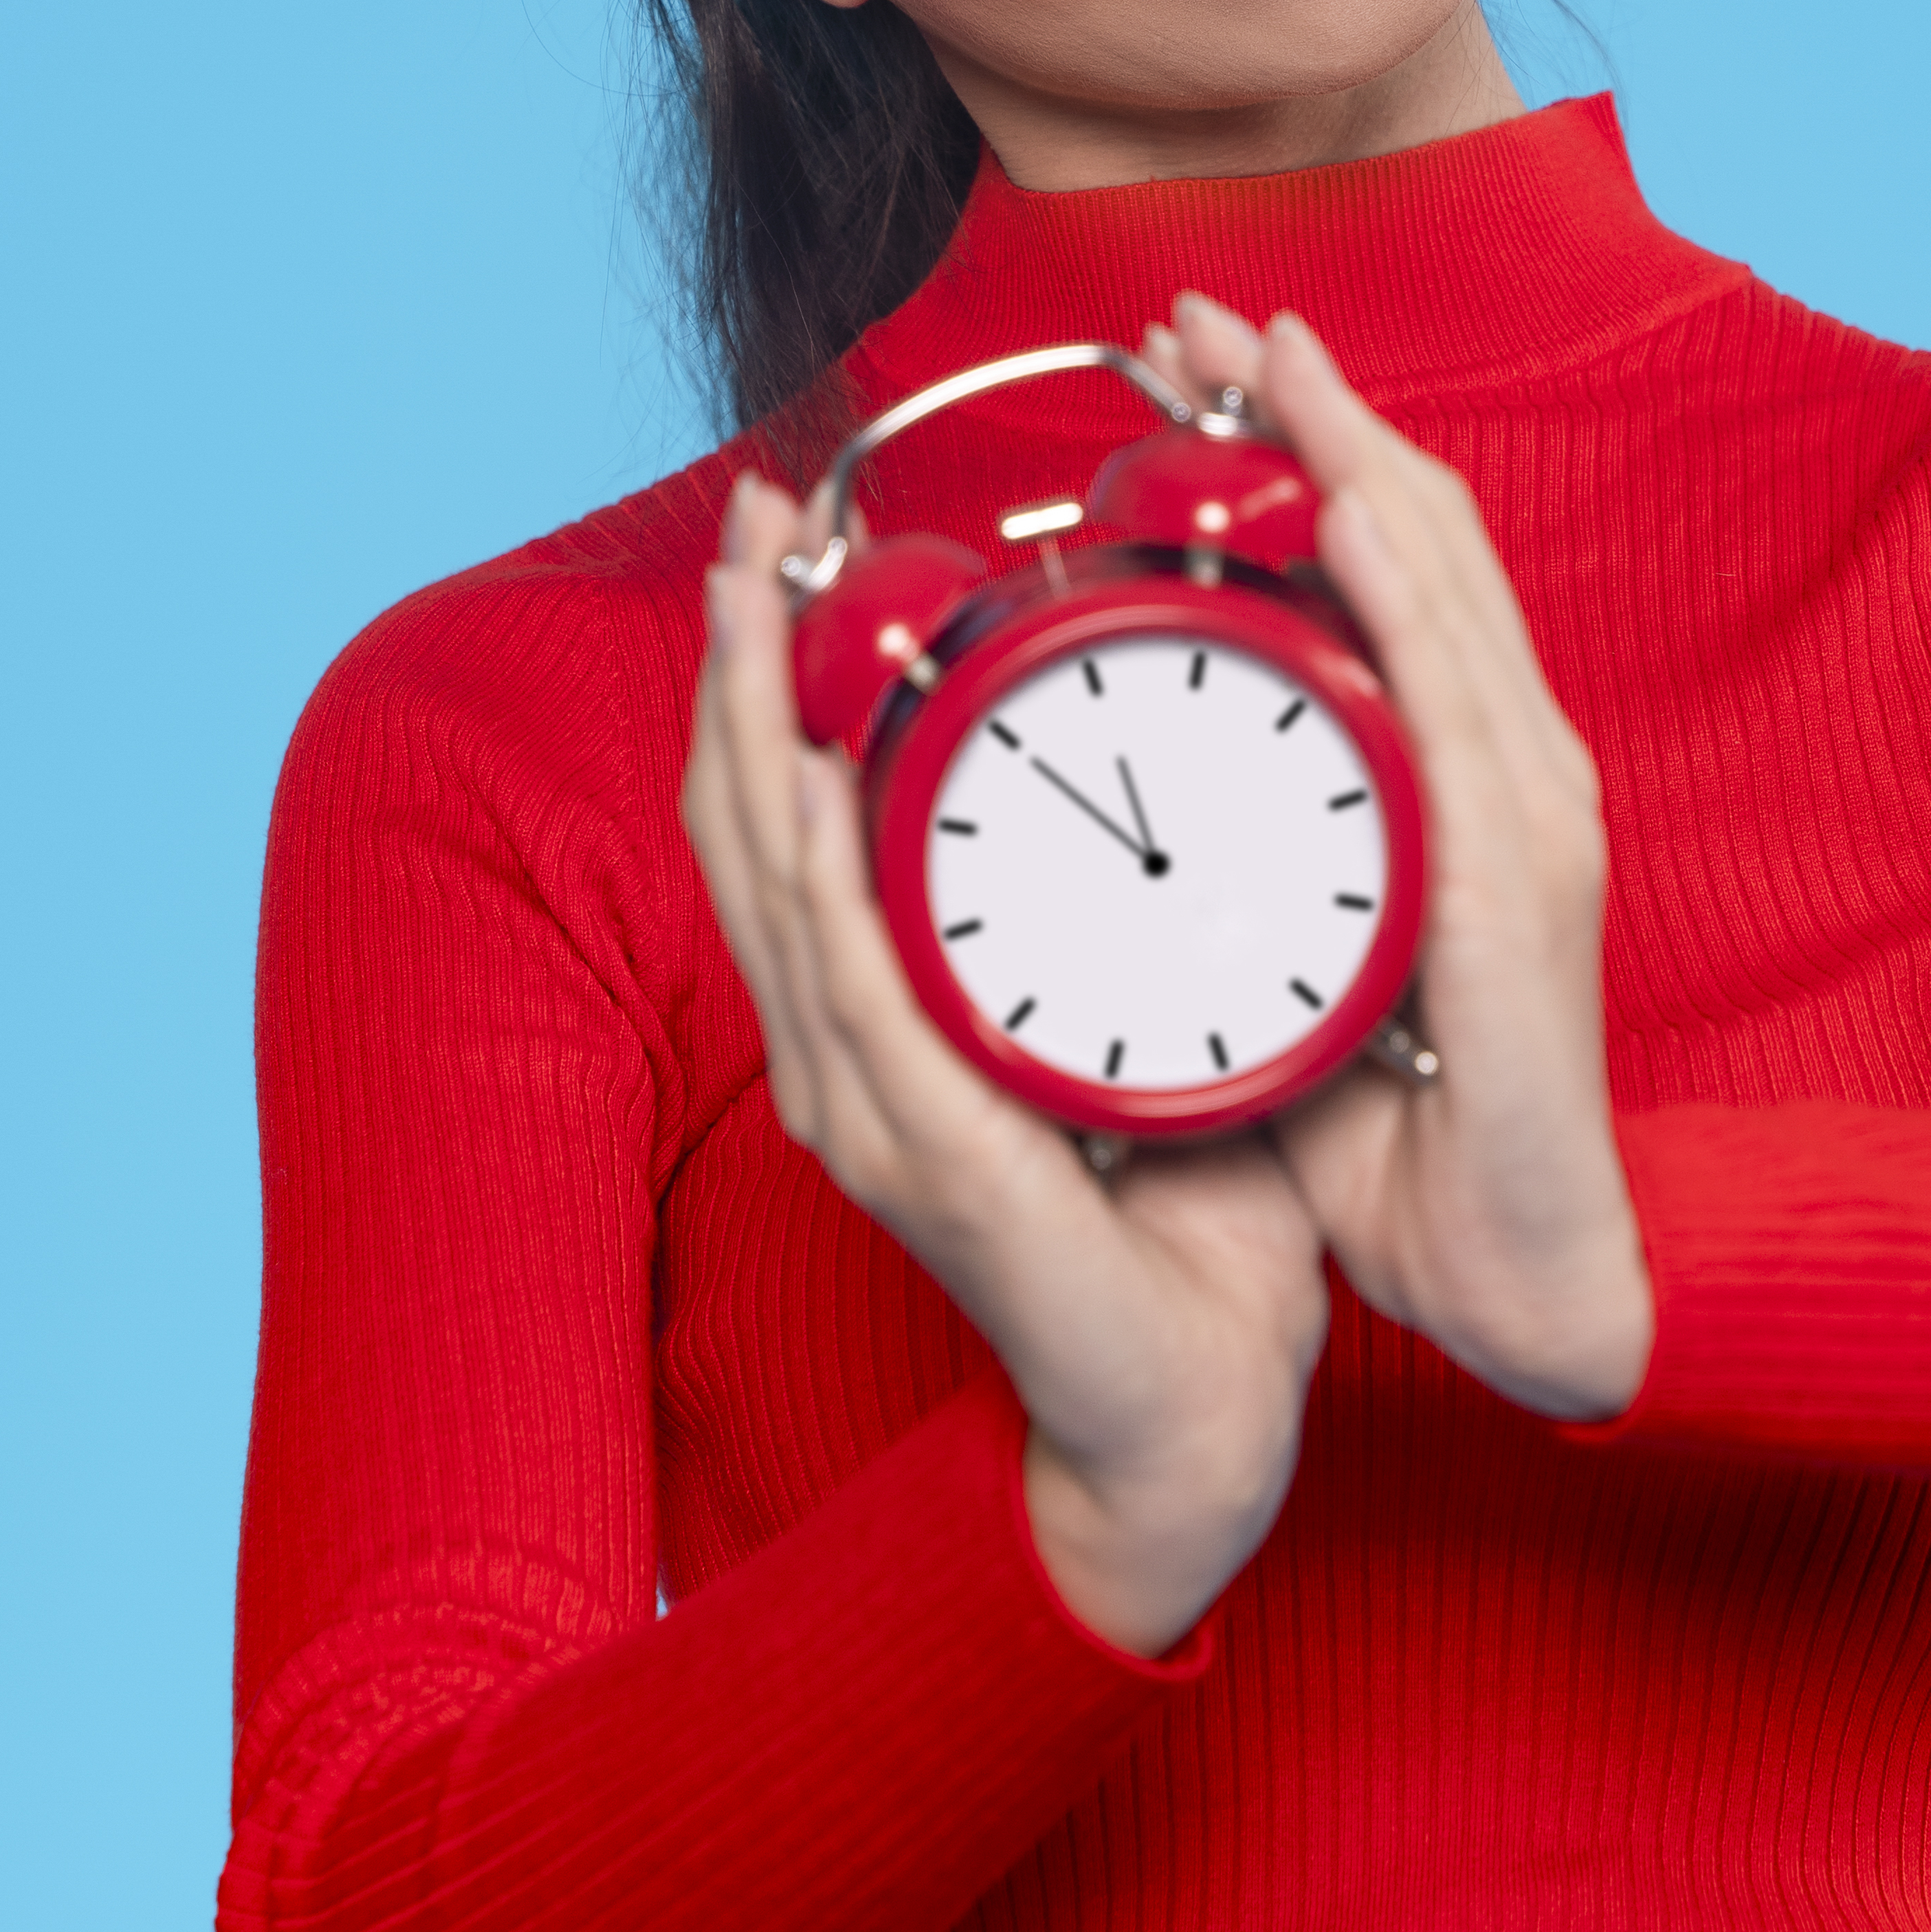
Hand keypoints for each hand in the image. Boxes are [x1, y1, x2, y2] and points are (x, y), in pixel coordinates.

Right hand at [683, 475, 1332, 1651]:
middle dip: (736, 664)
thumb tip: (1152, 782)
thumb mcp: (1128, 1024)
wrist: (1194, 1411)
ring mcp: (867, 1108)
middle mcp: (843, 1053)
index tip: (781, 542)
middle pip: (745, 825)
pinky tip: (812, 783)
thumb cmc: (1174, 1227)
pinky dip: (823, 878)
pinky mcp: (923, 1155)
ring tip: (753, 601)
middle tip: (747, 519)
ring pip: (772, 886)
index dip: (768, 677)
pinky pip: (852, 990)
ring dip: (754, 732)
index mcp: (883, 1016)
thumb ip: (1106, 922)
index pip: (789, 818)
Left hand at [1149, 297, 1655, 1422]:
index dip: (1311, 443)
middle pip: (1418, 535)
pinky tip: (1351, 508)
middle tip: (1206, 308)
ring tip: (1262, 354)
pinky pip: (1458, 705)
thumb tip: (1134, 798)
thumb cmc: (1411, 1126)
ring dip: (1349, 449)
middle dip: (1315, 406)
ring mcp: (1527, 811)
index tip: (1209, 355)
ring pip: (1442, 585)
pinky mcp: (1515, 881)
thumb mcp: (1306, 951)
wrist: (1517, 1262)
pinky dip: (1403, 594)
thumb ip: (1249, 860)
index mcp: (1465, 775)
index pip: (1391, 567)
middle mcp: (1513, 764)